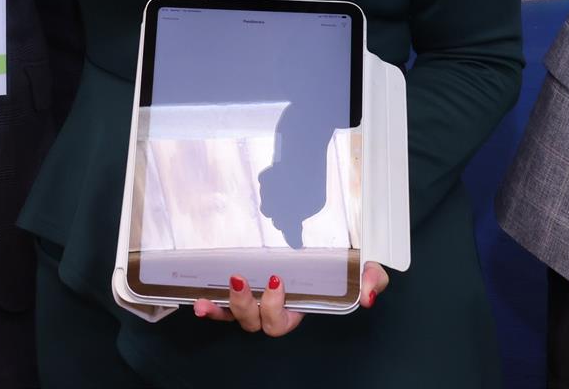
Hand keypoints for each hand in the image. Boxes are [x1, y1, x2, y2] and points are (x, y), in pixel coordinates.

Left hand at [191, 263, 387, 335]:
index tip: (276, 280)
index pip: (283, 321)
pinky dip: (209, 304)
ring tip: (206, 300)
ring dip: (220, 309)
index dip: (275, 308)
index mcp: (298, 308)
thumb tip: (368, 295)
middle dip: (246, 305)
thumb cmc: (343, 263)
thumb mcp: (364, 267)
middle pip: (255, 322)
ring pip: (235, 316)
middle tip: (241, 280)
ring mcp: (254, 301)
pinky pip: (222, 304)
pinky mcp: (241, 289)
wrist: (328, 246)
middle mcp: (273, 310)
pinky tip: (196, 300)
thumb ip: (371, 279)